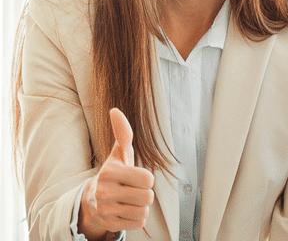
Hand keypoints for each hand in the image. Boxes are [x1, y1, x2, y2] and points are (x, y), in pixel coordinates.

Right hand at [79, 108, 154, 238]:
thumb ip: (123, 132)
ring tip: (129, 199)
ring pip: (143, 211)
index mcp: (110, 172)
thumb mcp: (119, 152)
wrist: (93, 200)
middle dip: (145, 193)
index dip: (147, 178)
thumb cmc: (114, 172)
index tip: (136, 176)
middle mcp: (105, 192)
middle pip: (147, 197)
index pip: (148, 179)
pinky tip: (126, 210)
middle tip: (133, 189)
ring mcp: (106, 210)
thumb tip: (115, 110)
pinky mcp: (109, 224)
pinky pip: (139, 223)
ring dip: (141, 206)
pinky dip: (137, 218)